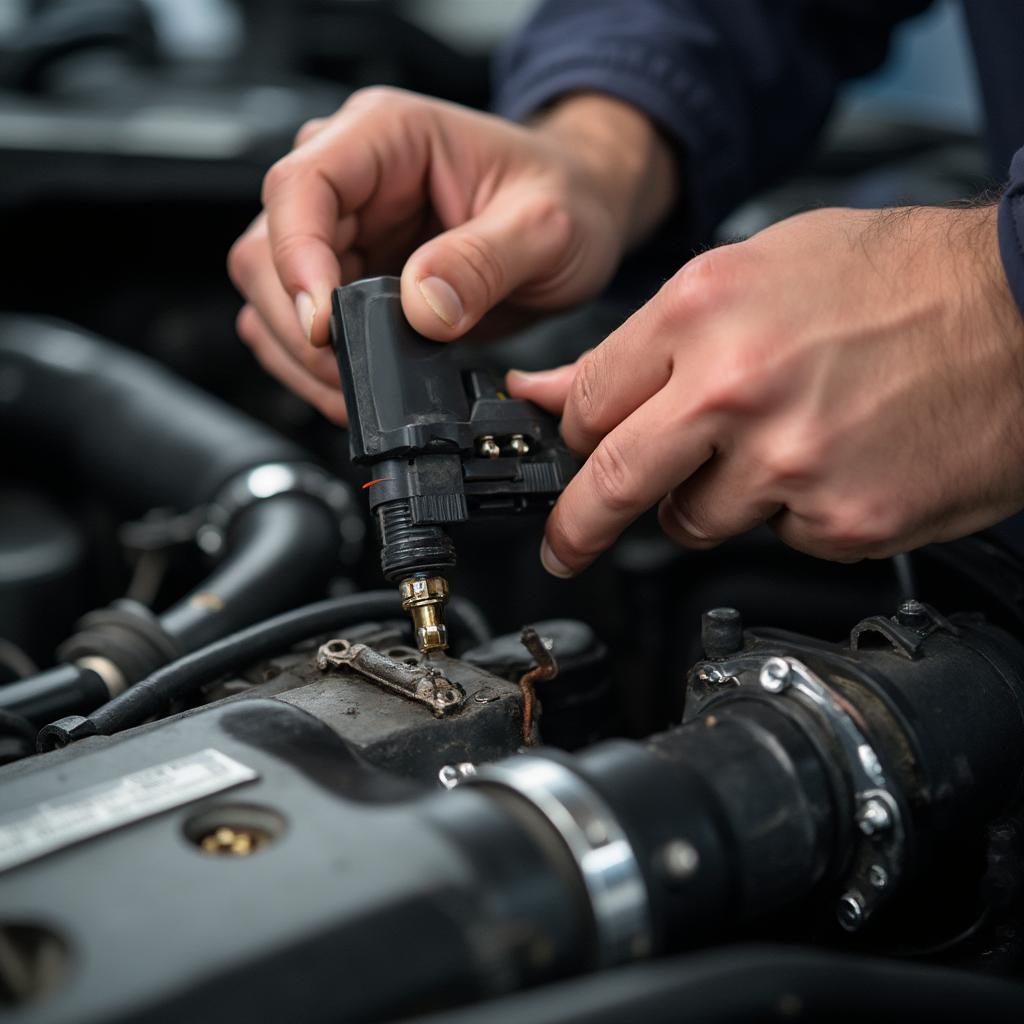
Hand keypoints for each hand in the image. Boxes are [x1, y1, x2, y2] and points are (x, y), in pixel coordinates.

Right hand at [228, 88, 676, 421]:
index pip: (301, 186)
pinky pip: (301, 327)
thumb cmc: (567, 195)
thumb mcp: (547, 226)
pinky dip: (317, 369)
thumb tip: (420, 309)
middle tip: (352, 375)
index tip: (326, 325)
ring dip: (303, 357)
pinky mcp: (351, 279)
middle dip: (298, 325)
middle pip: (267, 250)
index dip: (298, 260)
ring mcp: (345, 231)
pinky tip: (360, 388)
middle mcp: (351, 179)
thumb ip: (484, 262)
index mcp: (387, 136)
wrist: (580, 214)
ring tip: (360, 392)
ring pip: (272, 296)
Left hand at [508, 205, 1023, 574]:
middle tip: (567, 546)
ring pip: (697, 522)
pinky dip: (793, 512)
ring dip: (714, 501)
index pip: (589, 403)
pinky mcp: (843, 519)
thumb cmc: (899, 278)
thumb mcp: (757, 270)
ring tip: (778, 447)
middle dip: (578, 525)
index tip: (578, 453)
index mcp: (702, 311)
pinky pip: (780, 539)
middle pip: (612, 484)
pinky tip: (835, 461)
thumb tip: (555, 387)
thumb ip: (646, 340)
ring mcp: (790, 462)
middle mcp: (735, 387)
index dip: (578, 435)